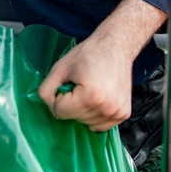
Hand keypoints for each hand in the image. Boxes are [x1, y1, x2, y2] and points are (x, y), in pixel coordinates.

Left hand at [37, 0, 166, 131]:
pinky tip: (99, 98)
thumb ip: (47, 90)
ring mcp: (117, 113)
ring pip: (86, 123)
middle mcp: (107, 109)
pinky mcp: (124, 114)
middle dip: (71, 104)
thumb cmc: (89, 54)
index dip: (59, 97)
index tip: (68, 83)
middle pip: (74, 119)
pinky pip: (100, 125)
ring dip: (83, 110)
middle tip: (80, 84)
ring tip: (91, 90)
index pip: (60, 112)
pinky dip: (95, 115)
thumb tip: (51, 107)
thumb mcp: (60, 67)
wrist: (116, 46)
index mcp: (90, 97)